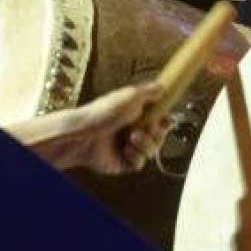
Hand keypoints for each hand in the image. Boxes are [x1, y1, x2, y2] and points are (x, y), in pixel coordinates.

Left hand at [12, 83, 162, 173]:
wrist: (85, 134)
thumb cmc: (105, 112)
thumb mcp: (132, 95)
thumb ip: (150, 91)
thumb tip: (163, 86)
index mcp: (136, 114)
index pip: (159, 120)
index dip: (165, 122)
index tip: (166, 121)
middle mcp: (133, 130)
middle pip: (158, 137)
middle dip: (156, 134)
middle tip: (147, 129)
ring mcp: (128, 147)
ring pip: (151, 151)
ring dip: (145, 144)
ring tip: (132, 138)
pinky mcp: (123, 162)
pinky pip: (140, 164)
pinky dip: (135, 157)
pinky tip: (126, 150)